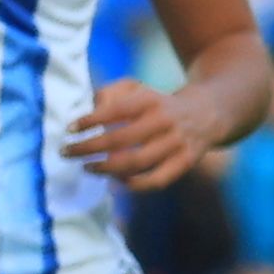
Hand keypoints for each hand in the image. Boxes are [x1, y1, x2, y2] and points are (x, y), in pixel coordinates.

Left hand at [66, 76, 211, 190]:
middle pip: (122, 139)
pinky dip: (134, 185)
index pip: (116, 110)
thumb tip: (89, 114)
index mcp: (150, 100)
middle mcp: (165, 121)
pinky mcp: (185, 162)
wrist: (207, 113)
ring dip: (106, 168)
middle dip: (88, 148)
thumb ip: (110, 94)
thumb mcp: (137, 89)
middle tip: (66, 152)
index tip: (69, 129)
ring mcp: (177, 143)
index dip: (90, 121)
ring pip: (137, 161)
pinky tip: (114, 181)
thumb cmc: (156, 103)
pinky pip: (157, 180)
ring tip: (86, 167)